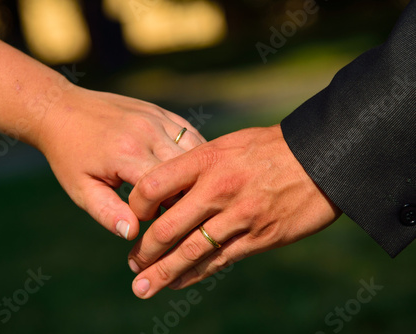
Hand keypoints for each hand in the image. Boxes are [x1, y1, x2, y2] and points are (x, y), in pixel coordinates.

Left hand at [36, 87, 205, 239]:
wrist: (61, 109)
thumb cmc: (69, 155)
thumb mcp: (81, 189)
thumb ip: (107, 213)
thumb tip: (132, 234)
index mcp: (127, 154)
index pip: (167, 192)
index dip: (164, 211)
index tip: (150, 216)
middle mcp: (148, 132)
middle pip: (187, 172)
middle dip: (183, 194)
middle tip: (171, 207)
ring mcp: (158, 118)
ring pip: (196, 153)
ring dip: (194, 175)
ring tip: (181, 190)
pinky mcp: (162, 112)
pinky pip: (192, 136)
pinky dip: (194, 156)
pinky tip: (186, 170)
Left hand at [127, 125, 340, 297]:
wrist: (322, 158)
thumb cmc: (270, 148)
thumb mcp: (229, 144)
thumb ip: (198, 164)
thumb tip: (167, 186)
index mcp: (206, 159)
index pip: (154, 185)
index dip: (137, 205)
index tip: (135, 216)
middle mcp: (217, 188)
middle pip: (167, 227)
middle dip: (145, 250)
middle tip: (133, 263)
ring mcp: (239, 216)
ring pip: (190, 252)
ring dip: (162, 272)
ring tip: (142, 286)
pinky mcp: (259, 238)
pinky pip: (218, 261)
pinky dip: (194, 275)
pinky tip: (177, 283)